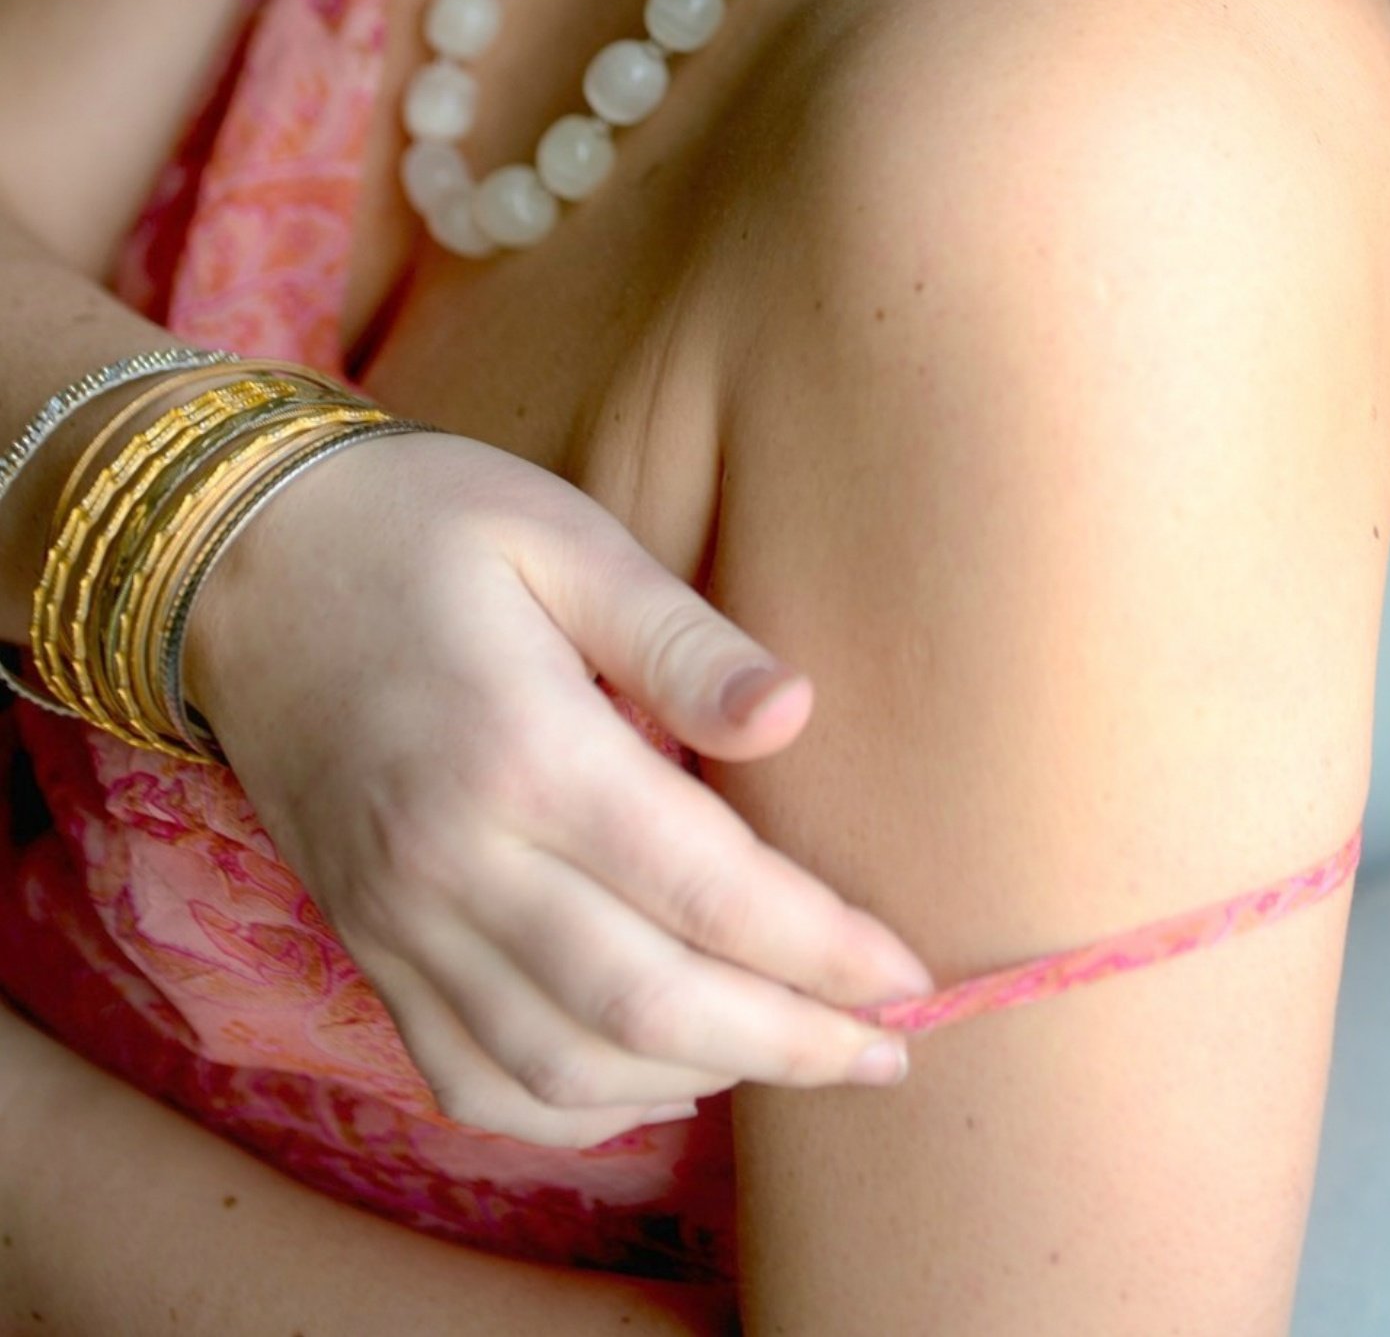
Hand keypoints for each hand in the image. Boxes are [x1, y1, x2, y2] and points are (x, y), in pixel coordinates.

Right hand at [179, 426, 933, 1147]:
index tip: (905, 973)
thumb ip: (680, 637)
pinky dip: (568, 1106)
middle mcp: (454, 859)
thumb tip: (794, 715)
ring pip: (561, 1061)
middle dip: (784, 1042)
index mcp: (524, 748)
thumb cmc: (424, 524)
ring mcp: (397, 918)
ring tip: (796, 1060)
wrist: (242, 559)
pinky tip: (651, 1078)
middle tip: (887, 1053)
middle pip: (645, 1003)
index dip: (817, 948)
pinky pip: (468, 1074)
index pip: (702, 889)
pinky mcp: (366, 943)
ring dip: (693, 1080)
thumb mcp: (563, 534)